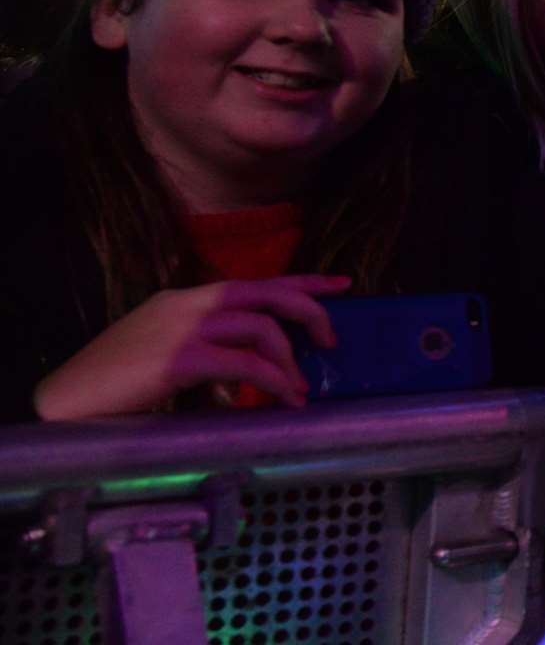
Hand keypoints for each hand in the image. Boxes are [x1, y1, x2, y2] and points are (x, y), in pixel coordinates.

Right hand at [34, 276, 346, 419]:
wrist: (66, 400)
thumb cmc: (115, 385)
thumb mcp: (164, 355)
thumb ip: (207, 351)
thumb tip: (252, 369)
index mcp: (185, 299)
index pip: (255, 282)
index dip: (303, 282)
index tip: (341, 284)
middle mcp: (187, 304)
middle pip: (266, 292)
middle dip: (310, 311)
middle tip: (331, 341)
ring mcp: (182, 328)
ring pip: (261, 327)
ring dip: (289, 360)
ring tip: (298, 388)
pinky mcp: (178, 358)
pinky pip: (243, 363)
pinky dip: (272, 380)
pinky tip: (282, 400)